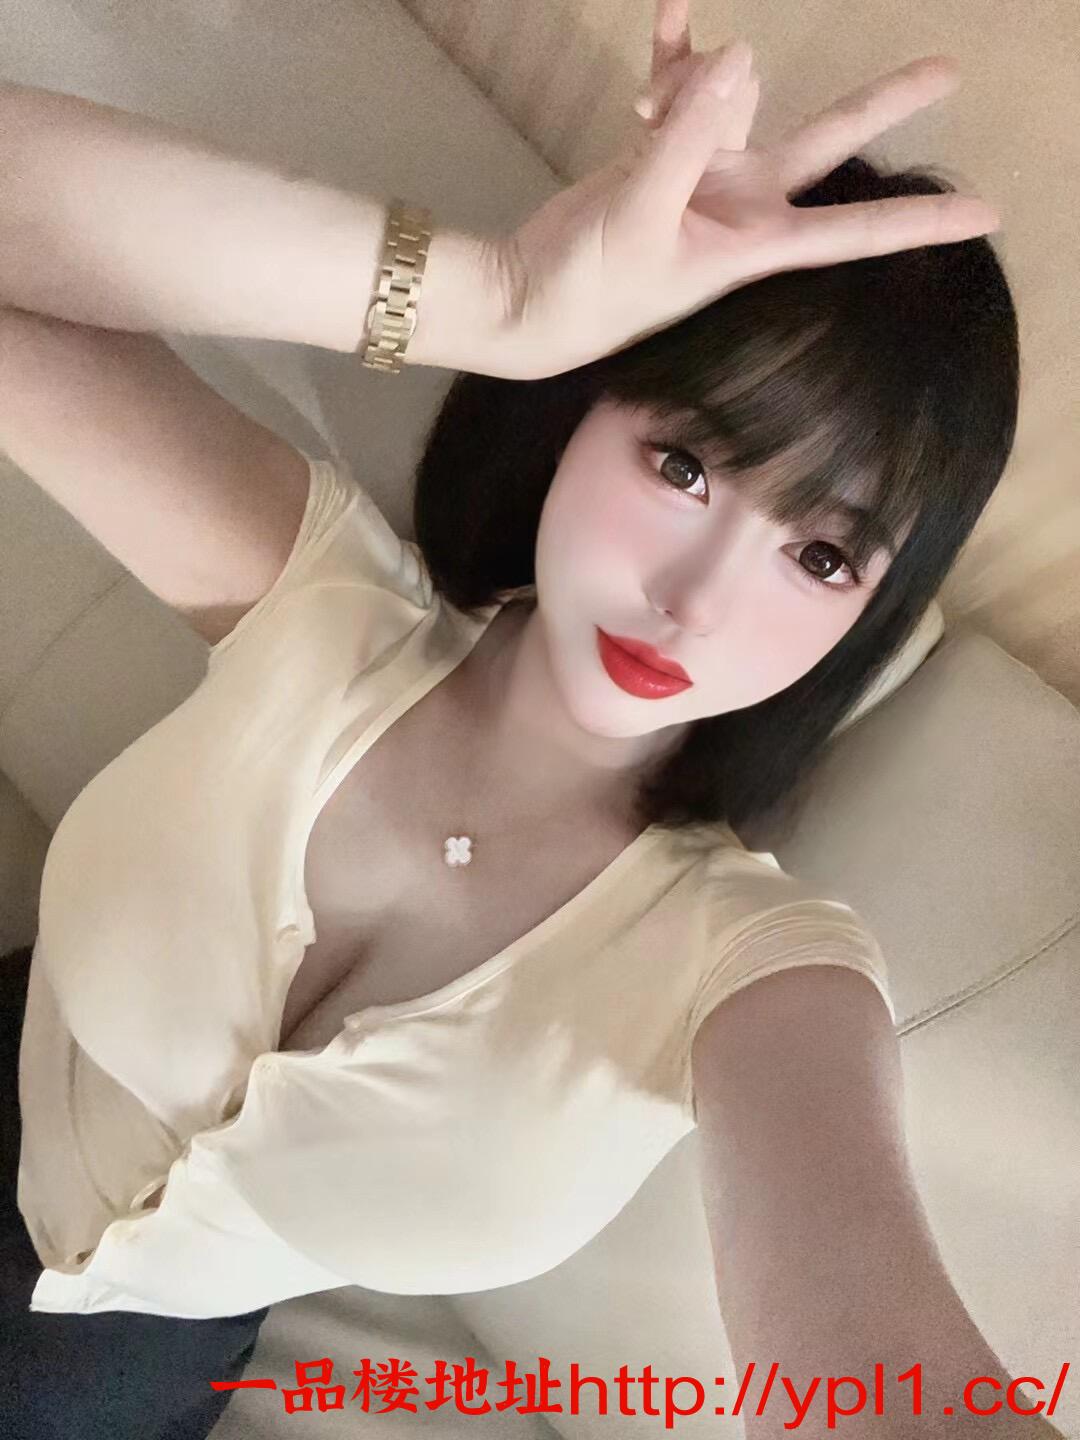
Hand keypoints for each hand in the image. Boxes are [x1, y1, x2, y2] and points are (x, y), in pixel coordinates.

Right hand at [486, 0, 1000, 381]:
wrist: (526, 298)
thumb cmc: (592, 287)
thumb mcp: (643, 214)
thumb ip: (690, 136)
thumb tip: (741, 58)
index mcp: (753, 242)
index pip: (852, 231)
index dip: (918, 221)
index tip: (988, 213)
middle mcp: (742, 204)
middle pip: (828, 144)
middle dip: (883, 105)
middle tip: (949, 69)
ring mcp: (703, 174)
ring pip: (730, 100)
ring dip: (695, 87)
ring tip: (641, 112)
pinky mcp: (660, 153)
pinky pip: (679, 89)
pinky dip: (673, 55)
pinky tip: (672, 8)